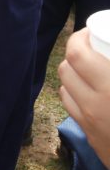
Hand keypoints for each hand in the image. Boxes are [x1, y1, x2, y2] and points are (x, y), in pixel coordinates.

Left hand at [59, 28, 109, 167]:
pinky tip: (90, 91)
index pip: (76, 54)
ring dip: (73, 73)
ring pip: (64, 86)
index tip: (91, 32)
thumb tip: (109, 42)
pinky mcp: (91, 137)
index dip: (79, 37)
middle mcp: (94, 105)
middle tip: (92, 47)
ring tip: (91, 67)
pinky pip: (71, 107)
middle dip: (76, 53)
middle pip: (65, 68)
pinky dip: (75, 93)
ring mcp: (89, 123)